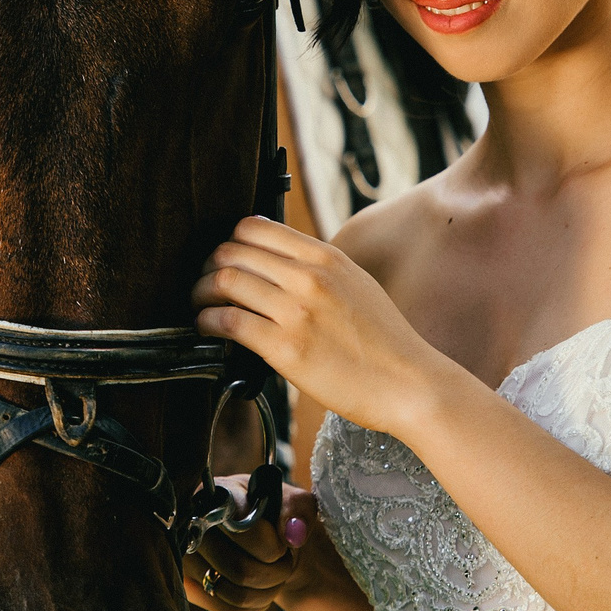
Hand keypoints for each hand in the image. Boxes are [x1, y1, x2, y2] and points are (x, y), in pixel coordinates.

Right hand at [183, 474, 319, 610]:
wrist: (261, 540)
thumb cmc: (275, 516)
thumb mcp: (294, 503)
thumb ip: (297, 509)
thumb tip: (290, 534)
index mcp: (219, 494)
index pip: (241, 525)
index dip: (270, 545)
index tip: (283, 545)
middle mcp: (192, 522)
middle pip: (240, 567)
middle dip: (275, 571)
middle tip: (285, 562)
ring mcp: (185, 555)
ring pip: (233, 592)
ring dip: (267, 590)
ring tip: (275, 575)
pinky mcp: (186, 583)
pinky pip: (224, 608)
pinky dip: (252, 606)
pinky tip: (262, 591)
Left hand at [192, 217, 453, 437]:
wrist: (410, 384)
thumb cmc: (386, 343)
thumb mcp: (356, 285)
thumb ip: (319, 270)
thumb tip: (278, 266)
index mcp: (326, 258)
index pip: (255, 227)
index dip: (228, 241)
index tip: (223, 258)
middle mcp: (309, 277)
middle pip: (232, 251)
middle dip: (208, 265)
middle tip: (204, 283)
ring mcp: (297, 311)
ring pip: (225, 281)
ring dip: (201, 292)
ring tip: (200, 305)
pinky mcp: (286, 348)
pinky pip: (229, 321)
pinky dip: (207, 320)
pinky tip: (208, 327)